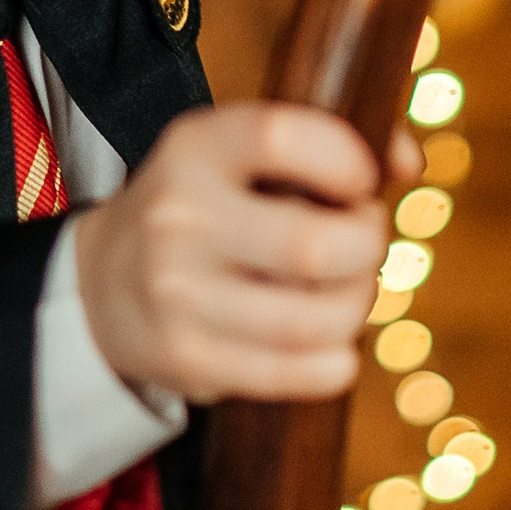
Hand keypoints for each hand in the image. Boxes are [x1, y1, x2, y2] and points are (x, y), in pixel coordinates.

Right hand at [69, 101, 420, 405]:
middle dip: (368, 246)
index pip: (280, 135)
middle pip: (314, 246)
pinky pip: (295, 373)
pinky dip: (336, 362)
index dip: (345, 157)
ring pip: (313, 319)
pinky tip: (333, 344)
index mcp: (195, 147)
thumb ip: (330, 142)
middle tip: (363, 241)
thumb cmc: (203, 207)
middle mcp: (179, 217)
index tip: (363, 180)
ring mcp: (178, 294)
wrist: (102, 284)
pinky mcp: (188, 358)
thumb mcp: (238, 156)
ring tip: (349, 290)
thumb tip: (408, 163)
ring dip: (357, 306)